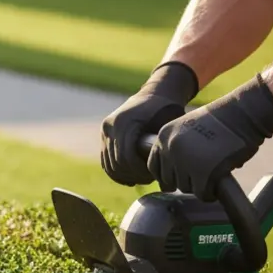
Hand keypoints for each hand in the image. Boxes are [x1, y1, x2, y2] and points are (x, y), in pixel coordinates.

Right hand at [101, 62, 198, 185]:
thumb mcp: (169, 121)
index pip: (126, 156)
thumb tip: (166, 165)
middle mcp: (110, 126)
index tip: (153, 175)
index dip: (139, 171)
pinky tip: (131, 178)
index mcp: (124, 122)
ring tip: (142, 178)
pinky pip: (105, 161)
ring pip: (109, 164)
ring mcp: (105, 131)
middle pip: (116, 162)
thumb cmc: (167, 109)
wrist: (154, 94)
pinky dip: (116, 172)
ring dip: (125, 175)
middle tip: (150, 179)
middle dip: (133, 175)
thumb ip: (163, 141)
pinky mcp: (104, 135)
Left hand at [147, 74, 272, 200]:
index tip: (179, 177)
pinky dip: (210, 194)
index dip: (167, 175)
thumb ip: (176, 149)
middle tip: (200, 177)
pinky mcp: (203, 172)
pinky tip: (217, 186)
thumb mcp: (187, 129)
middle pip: (168, 180)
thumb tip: (167, 182)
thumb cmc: (221, 121)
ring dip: (198, 187)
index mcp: (164, 136)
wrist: (243, 113)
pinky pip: (201, 193)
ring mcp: (185, 161)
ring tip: (211, 179)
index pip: (153, 167)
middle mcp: (170, 148)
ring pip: (185, 188)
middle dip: (184, 181)